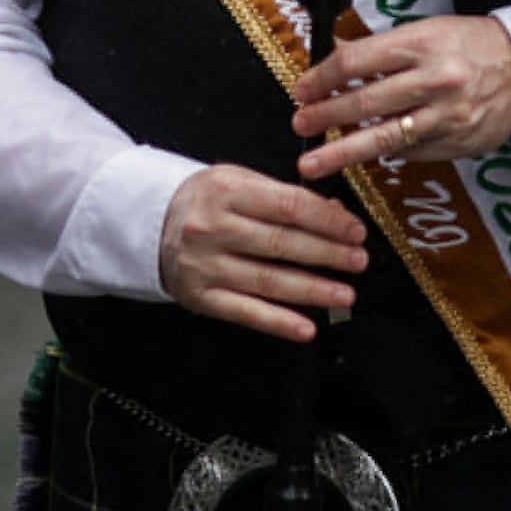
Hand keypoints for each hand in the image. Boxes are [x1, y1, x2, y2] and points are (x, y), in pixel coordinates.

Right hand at [161, 162, 373, 339]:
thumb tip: (337, 213)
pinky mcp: (200, 296)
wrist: (151, 223)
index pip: (290, 206)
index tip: (356, 232)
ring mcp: (204, 265)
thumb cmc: (209, 201)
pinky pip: (245, 312)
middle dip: (328, 255)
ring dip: (313, 291)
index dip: (329, 221)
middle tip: (359, 262)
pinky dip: (278, 322)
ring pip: (268, 281)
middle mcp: (211, 228)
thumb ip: (286, 196)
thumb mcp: (241, 181)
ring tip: (346, 294)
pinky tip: (306, 328)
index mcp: (226, 191)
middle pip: (281, 244)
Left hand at [287, 15, 510, 182]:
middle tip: (301, 126)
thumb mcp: (426, 31)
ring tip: (313, 165)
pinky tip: (373, 151)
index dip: (322, 78)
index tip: (303, 90)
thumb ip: (381, 50)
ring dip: (343, 152)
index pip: (356, 62)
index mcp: (423, 44)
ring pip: (385, 139)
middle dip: (325, 117)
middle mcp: (436, 80)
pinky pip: (413, 152)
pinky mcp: (460, 142)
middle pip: (364, 103)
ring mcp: (449, 116)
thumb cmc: (474, 45)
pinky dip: (390, 152)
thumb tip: (334, 63)